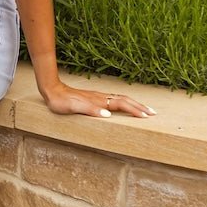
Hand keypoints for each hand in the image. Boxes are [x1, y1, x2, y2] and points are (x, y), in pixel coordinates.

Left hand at [41, 82, 155, 118]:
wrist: (52, 90)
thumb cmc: (61, 102)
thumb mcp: (73, 108)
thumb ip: (90, 110)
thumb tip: (107, 115)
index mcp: (99, 101)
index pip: (121, 105)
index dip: (134, 110)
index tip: (147, 116)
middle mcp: (101, 97)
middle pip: (125, 101)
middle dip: (140, 107)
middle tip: (153, 113)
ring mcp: (98, 96)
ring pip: (121, 99)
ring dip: (134, 104)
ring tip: (145, 109)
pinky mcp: (94, 97)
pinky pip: (114, 99)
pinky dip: (124, 103)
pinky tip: (124, 105)